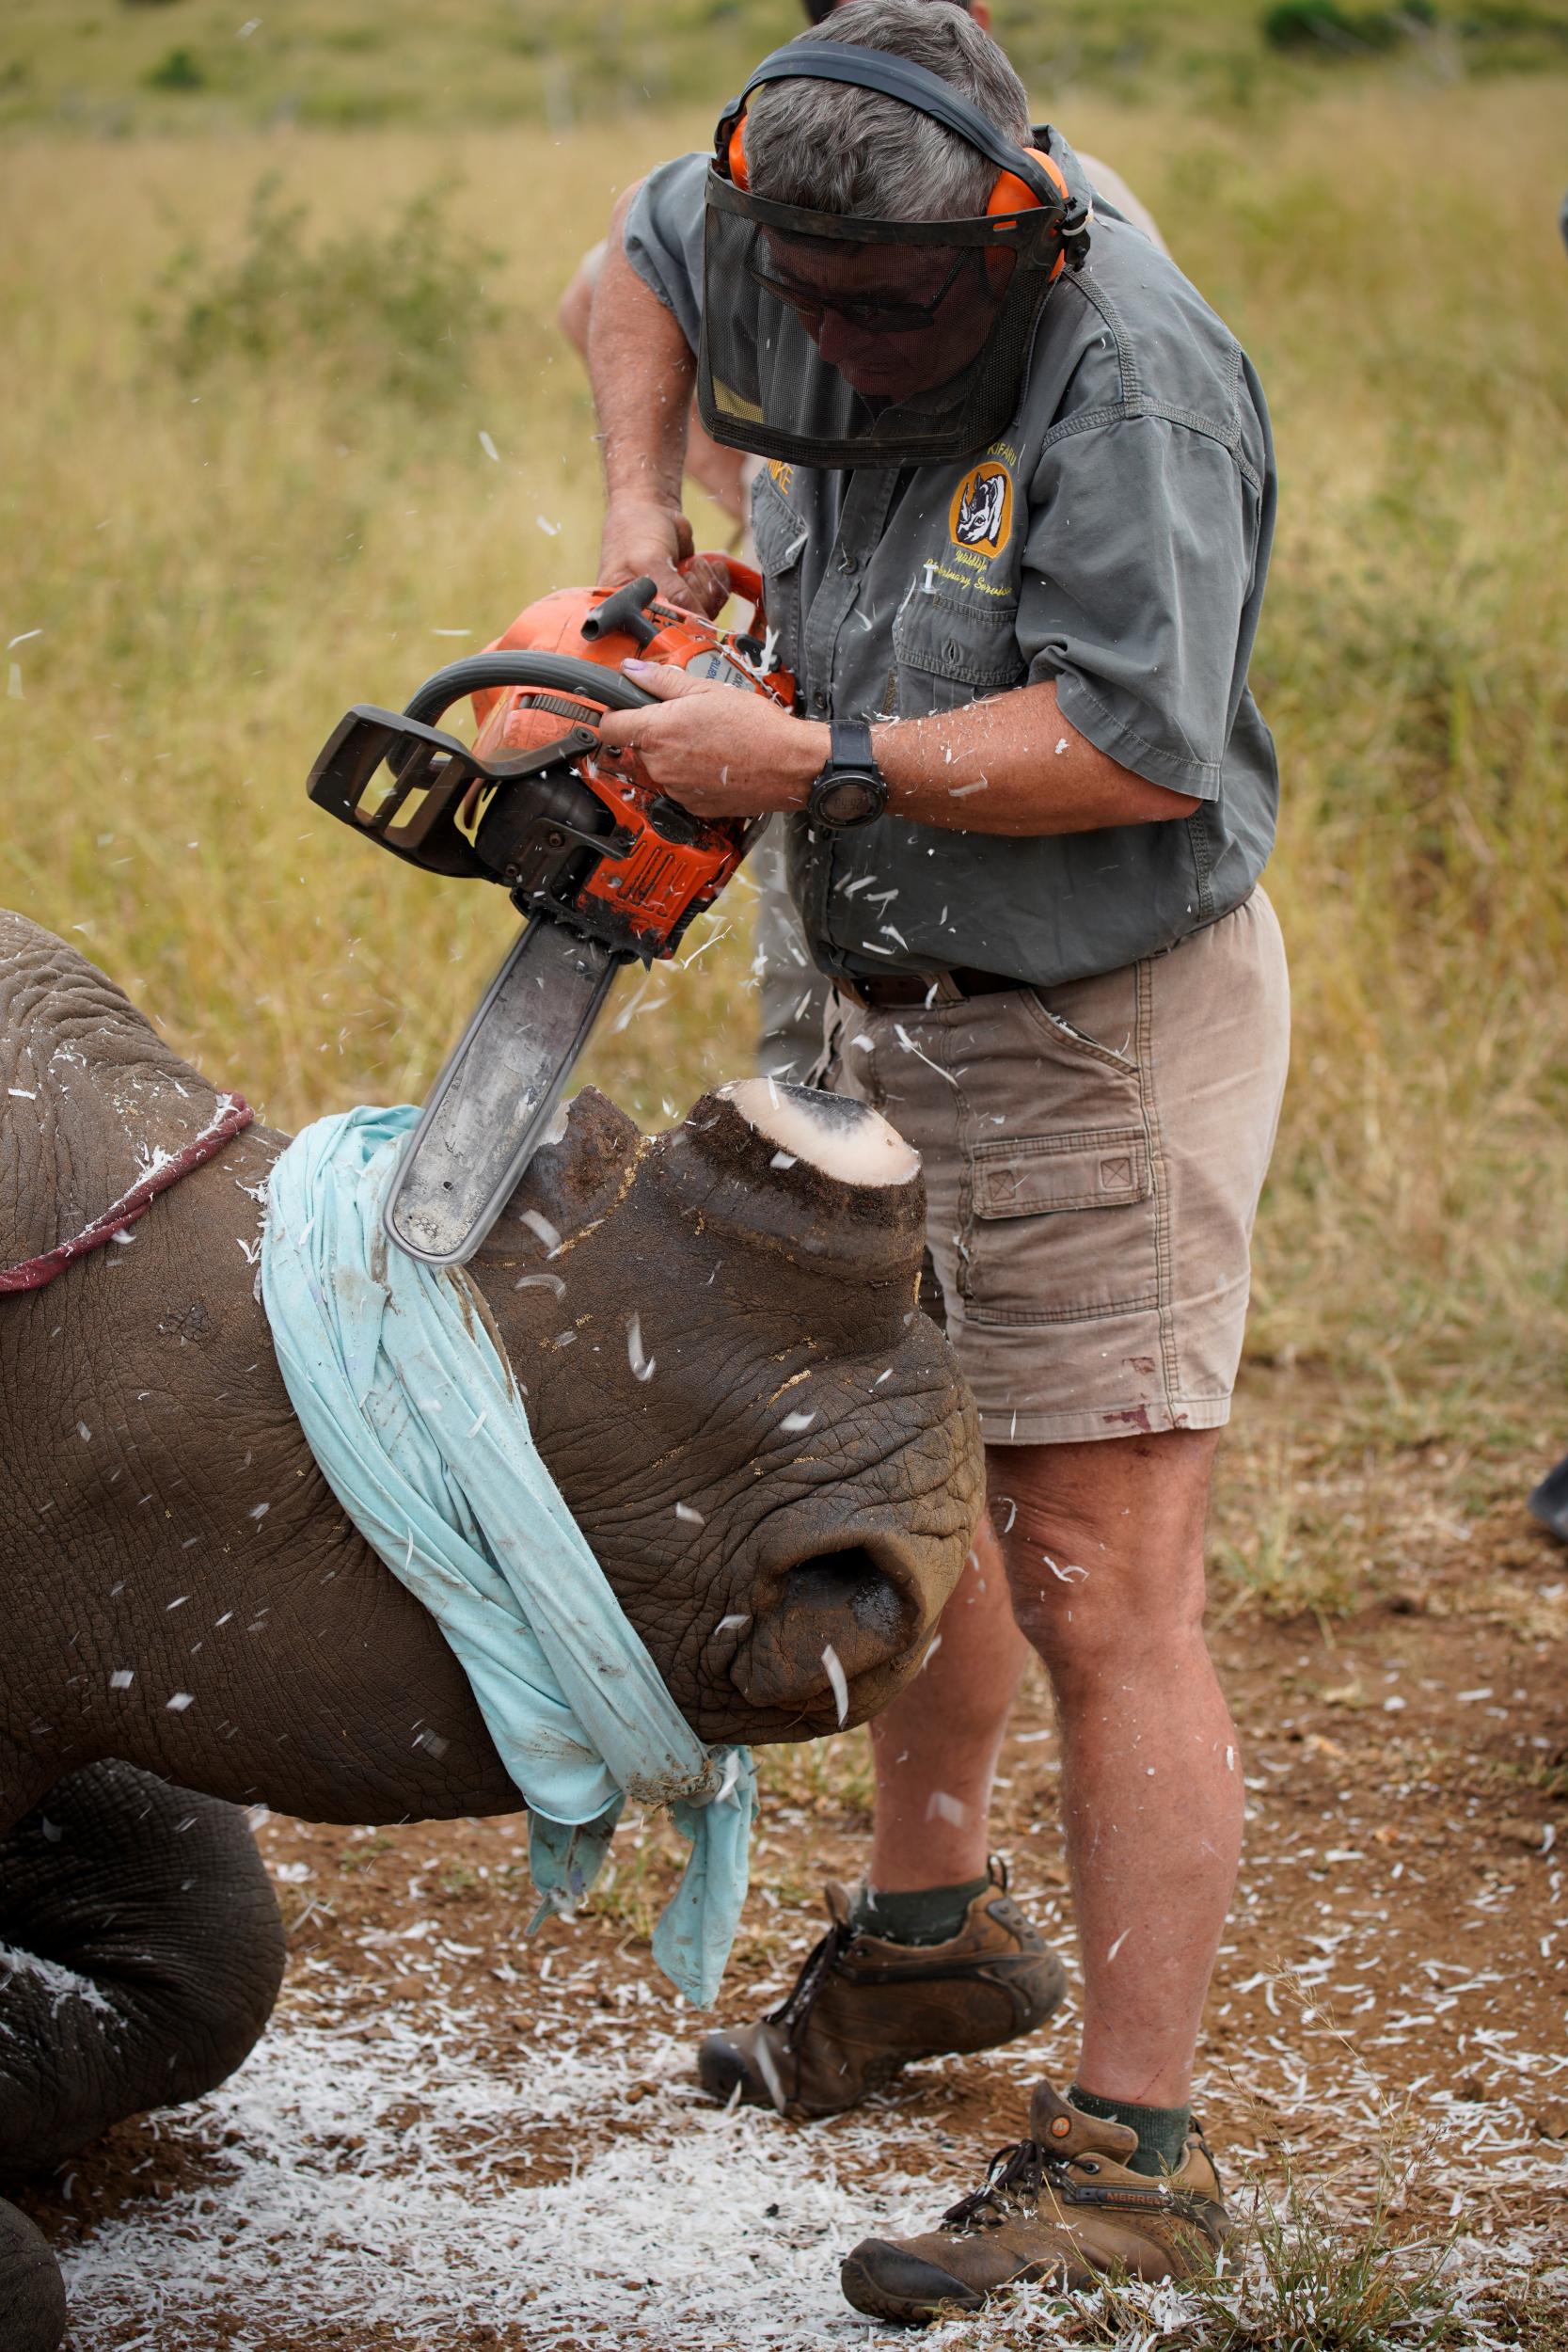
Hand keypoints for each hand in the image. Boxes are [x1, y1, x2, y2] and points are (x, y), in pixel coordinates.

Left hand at [596, 661, 827, 818]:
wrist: (789, 764)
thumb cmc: (756, 726)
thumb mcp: (707, 690)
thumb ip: (662, 681)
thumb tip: (632, 670)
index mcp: (659, 731)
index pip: (609, 727)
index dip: (614, 715)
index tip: (623, 710)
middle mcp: (662, 765)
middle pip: (639, 746)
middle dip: (656, 733)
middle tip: (688, 720)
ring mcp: (676, 789)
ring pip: (661, 767)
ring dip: (675, 755)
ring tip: (708, 742)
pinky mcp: (693, 806)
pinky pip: (680, 787)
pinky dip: (691, 775)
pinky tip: (715, 762)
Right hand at [597, 498, 730, 617]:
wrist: (649, 508)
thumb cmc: (637, 533)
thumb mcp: (650, 562)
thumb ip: (673, 593)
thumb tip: (697, 623)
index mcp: (626, 615)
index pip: (656, 639)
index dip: (677, 628)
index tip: (685, 604)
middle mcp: (649, 616)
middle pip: (686, 629)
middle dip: (695, 597)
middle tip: (684, 572)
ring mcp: (673, 607)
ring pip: (705, 615)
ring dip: (707, 585)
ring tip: (694, 564)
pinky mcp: (691, 595)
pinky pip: (715, 600)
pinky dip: (718, 581)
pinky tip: (712, 565)